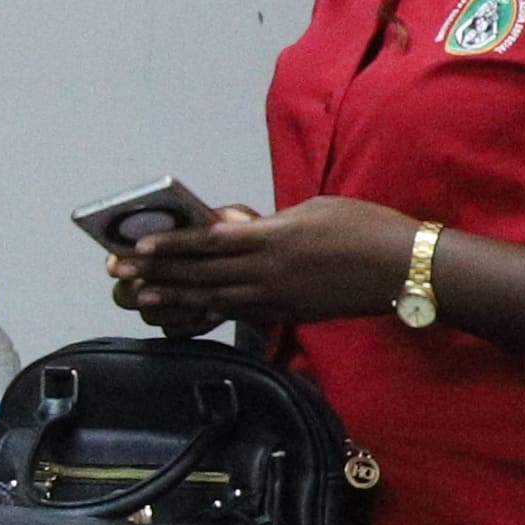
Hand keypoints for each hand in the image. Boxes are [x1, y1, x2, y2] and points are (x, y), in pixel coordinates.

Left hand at [117, 198, 406, 332]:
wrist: (405, 269)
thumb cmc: (364, 228)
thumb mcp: (312, 210)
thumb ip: (268, 222)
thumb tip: (232, 227)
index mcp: (272, 239)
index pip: (208, 243)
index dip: (170, 247)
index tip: (136, 248)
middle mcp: (267, 273)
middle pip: (200, 275)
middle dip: (156, 275)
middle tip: (118, 274)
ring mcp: (276, 297)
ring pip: (213, 298)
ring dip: (173, 298)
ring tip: (138, 298)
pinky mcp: (287, 313)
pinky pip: (238, 312)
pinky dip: (206, 312)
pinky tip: (184, 314)